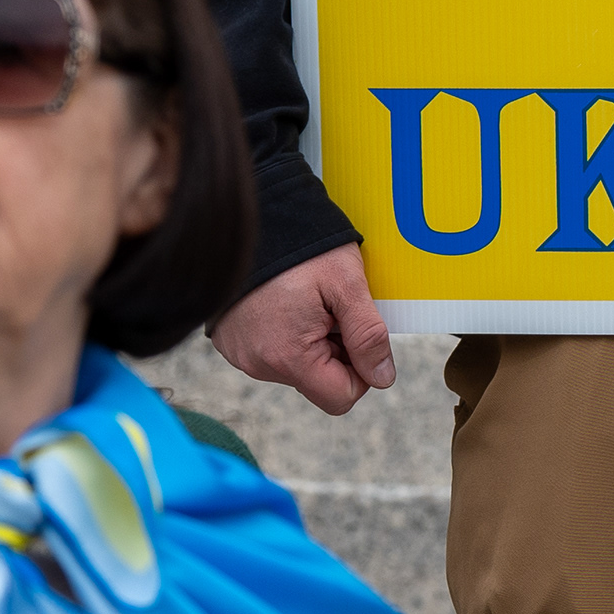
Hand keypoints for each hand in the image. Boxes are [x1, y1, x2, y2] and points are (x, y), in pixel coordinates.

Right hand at [211, 240, 395, 414]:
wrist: (256, 215)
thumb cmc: (303, 246)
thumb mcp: (347, 285)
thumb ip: (368, 335)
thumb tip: (383, 378)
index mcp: (288, 357)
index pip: (342, 398)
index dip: (361, 369)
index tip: (355, 331)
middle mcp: (258, 364)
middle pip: (319, 382)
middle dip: (336, 350)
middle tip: (331, 308)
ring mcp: (240, 353)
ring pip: (297, 367)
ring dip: (312, 341)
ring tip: (307, 301)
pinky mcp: (231, 340)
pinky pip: (271, 351)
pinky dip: (287, 332)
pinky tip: (286, 301)